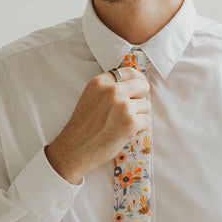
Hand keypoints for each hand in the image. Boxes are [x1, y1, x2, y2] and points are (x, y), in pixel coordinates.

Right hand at [46, 68, 150, 184]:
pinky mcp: (130, 123)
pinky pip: (147, 121)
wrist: (74, 150)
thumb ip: (108, 88)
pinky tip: (124, 133)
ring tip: (121, 125)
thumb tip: (133, 84)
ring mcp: (123, 106)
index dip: (137, 80)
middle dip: (140, 98)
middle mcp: (112, 91)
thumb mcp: (90, 97)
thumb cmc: (82, 127)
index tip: (138, 88)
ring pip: (146, 106)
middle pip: (143, 86)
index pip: (129, 71)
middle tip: (131, 110)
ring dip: (138, 116)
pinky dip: (139, 129)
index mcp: (100, 82)